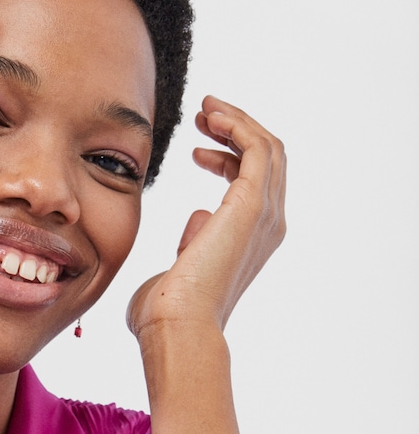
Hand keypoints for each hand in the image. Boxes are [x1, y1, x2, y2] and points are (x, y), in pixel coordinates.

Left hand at [127, 95, 285, 342]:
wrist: (176, 324)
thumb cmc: (166, 310)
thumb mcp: (179, 269)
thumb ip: (191, 244)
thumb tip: (197, 221)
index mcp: (252, 242)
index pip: (253, 186)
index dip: (227, 159)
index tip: (196, 149)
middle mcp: (267, 226)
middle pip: (268, 161)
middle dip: (237, 131)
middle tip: (204, 116)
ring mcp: (264, 215)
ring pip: (267, 149)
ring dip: (237, 121)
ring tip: (205, 109)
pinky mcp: (251, 205)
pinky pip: (257, 149)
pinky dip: (238, 126)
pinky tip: (210, 119)